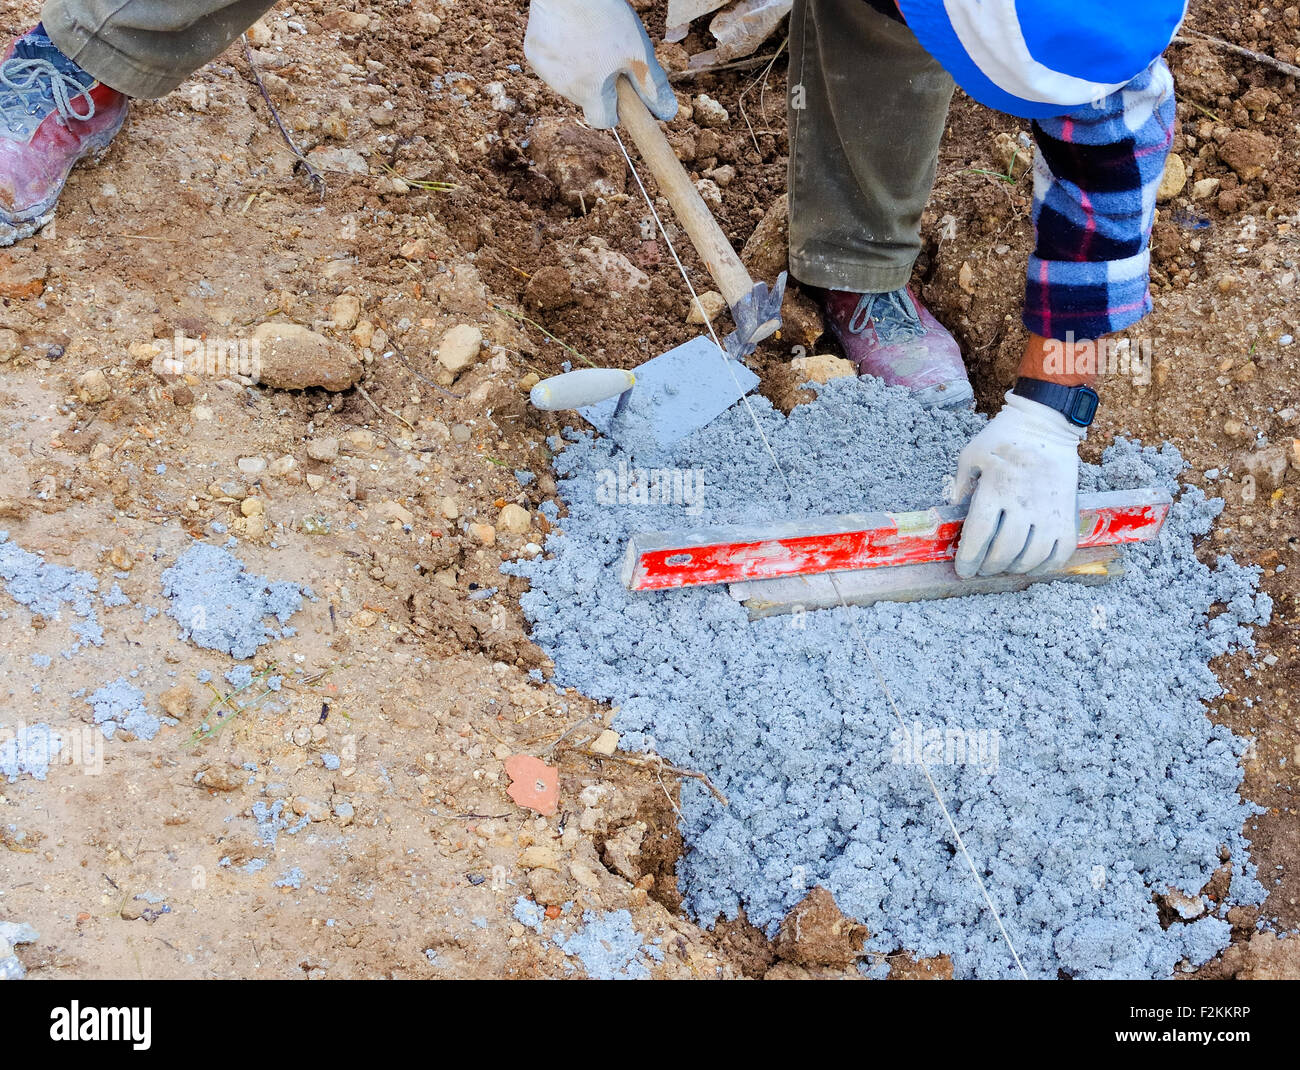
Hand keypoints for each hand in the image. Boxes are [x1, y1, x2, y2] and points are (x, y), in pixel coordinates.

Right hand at [524, 0, 676, 128]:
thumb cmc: (606, 16)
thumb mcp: (637, 52)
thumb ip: (652, 87)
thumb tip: (666, 115)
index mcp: (591, 92)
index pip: (603, 121)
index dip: (615, 109)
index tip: (621, 92)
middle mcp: (564, 88)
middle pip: (586, 101)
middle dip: (598, 85)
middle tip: (608, 54)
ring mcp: (545, 72)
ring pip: (569, 82)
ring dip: (580, 69)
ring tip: (589, 38)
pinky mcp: (532, 54)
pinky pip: (552, 64)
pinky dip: (562, 54)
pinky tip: (569, 31)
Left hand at [949, 393, 1083, 577]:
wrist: (1046, 423)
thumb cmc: (1003, 438)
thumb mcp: (971, 455)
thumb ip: (961, 486)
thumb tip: (955, 516)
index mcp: (997, 487)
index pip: (981, 533)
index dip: (969, 558)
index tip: (963, 570)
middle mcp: (1025, 501)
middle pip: (1005, 550)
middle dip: (989, 566)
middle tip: (982, 569)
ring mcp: (1050, 509)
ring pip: (1033, 555)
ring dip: (1014, 568)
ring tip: (1004, 567)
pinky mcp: (1068, 512)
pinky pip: (1061, 550)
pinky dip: (1046, 566)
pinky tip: (1032, 565)